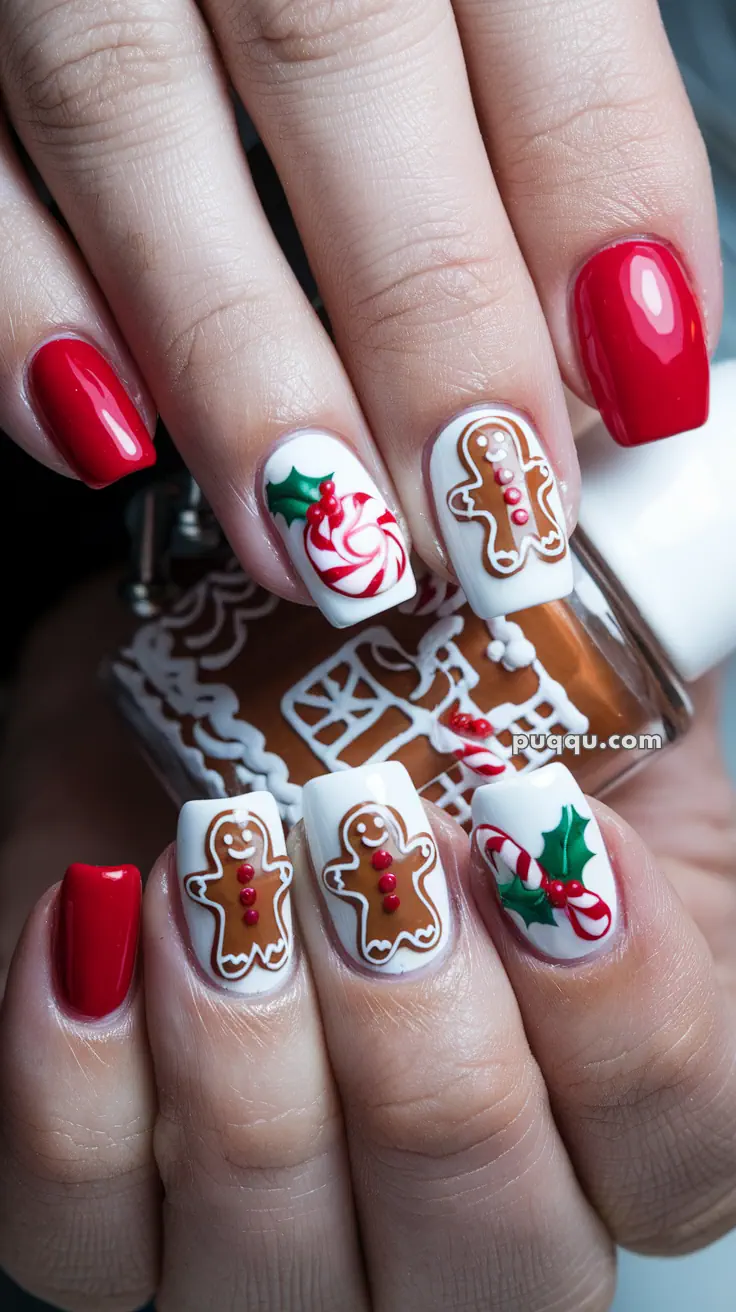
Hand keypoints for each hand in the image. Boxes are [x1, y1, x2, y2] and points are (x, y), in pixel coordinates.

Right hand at [0, 0, 718, 626]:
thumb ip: (534, 87)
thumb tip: (600, 333)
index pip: (533, 3)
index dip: (597, 200)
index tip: (639, 386)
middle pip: (334, 58)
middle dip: (424, 324)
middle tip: (483, 520)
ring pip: (127, 115)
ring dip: (235, 364)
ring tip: (330, 543)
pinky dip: (21, 306)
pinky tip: (105, 439)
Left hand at [1, 576, 735, 1311]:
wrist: (181, 739)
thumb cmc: (356, 712)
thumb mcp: (499, 671)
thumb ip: (578, 659)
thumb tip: (586, 531)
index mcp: (604, 1090)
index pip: (682, 1141)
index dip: (627, 1008)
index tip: (531, 817)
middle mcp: (461, 1204)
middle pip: (502, 1249)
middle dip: (425, 1033)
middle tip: (364, 825)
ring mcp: (282, 1241)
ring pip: (288, 1268)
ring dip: (252, 1045)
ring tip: (221, 844)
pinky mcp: (108, 1225)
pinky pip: (85, 1238)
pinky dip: (79, 1078)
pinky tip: (97, 913)